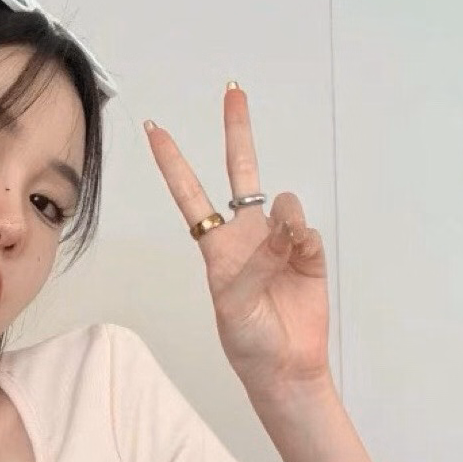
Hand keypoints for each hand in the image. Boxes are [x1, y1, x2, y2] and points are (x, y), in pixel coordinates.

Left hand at [145, 82, 330, 395]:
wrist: (286, 369)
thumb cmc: (249, 343)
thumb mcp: (234, 308)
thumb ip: (254, 263)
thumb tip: (281, 225)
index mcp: (218, 250)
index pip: (192, 197)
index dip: (173, 164)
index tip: (154, 130)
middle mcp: (248, 238)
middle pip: (242, 174)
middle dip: (238, 133)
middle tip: (234, 92)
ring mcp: (280, 244)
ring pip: (285, 204)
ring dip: (286, 220)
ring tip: (287, 249)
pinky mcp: (308, 256)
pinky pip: (308, 231)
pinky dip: (304, 239)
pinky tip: (301, 255)